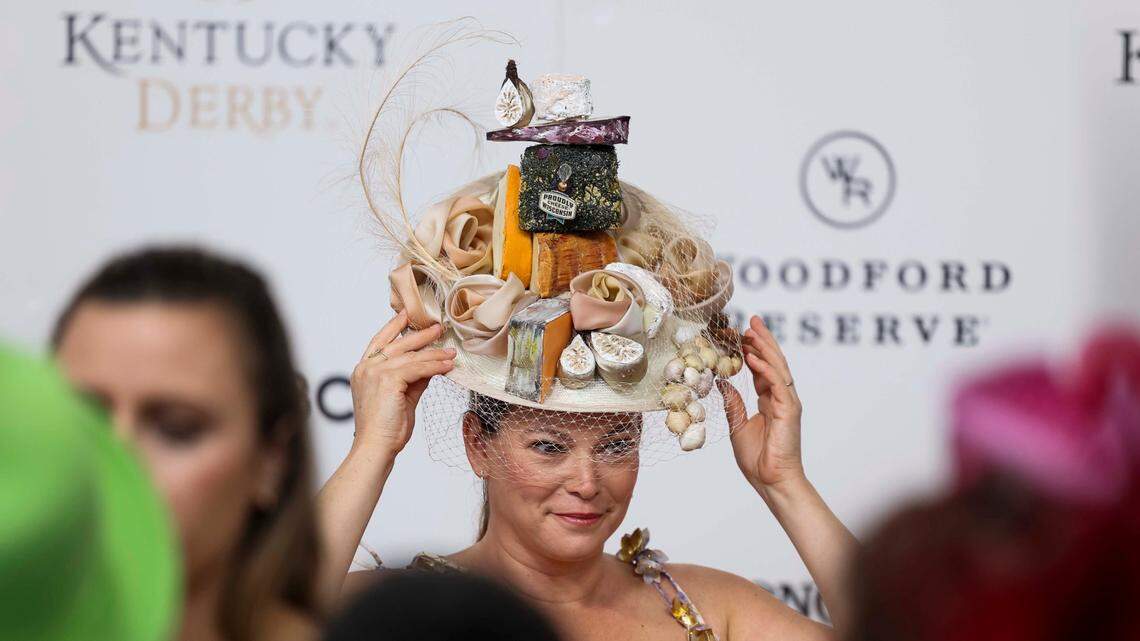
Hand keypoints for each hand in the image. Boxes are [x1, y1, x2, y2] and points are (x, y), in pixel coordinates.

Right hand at [350, 311, 454, 455]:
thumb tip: (429, 367)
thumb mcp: (402, 397)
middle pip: (397, 344)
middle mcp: (366, 368)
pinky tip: (447, 365)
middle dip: (420, 335)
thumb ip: (413, 379)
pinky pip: (417, 368)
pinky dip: (435, 366)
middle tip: (438, 328)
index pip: (380, 341)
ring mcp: (375, 372)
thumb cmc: (385, 428)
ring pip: (411, 356)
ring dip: (434, 353)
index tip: (407, 315)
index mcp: (364, 370)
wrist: (376, 447)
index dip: (394, 327)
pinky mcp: (388, 379)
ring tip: (450, 351)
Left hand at [719, 315, 804, 495]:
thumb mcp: (738, 426)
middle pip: (773, 362)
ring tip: (753, 331)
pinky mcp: (789, 411)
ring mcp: (787, 403)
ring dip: (765, 348)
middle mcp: (781, 398)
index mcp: (770, 401)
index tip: (743, 334)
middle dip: (763, 340)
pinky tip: (754, 357)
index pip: (763, 369)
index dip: (754, 350)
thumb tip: (723, 383)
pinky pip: (778, 384)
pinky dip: (766, 369)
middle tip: (752, 321)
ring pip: (778, 368)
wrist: (772, 481)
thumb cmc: (758, 460)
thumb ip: (734, 403)